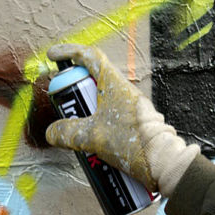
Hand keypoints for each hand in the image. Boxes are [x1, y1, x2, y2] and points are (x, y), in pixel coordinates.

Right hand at [46, 44, 199, 196]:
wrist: (162, 161)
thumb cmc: (132, 143)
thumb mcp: (93, 137)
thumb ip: (68, 133)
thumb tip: (52, 132)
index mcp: (114, 84)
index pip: (90, 57)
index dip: (69, 52)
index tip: (53, 56)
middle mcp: (124, 91)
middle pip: (93, 82)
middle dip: (75, 92)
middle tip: (65, 108)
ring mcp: (130, 107)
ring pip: (100, 102)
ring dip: (85, 113)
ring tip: (77, 134)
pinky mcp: (134, 123)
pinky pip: (110, 118)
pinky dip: (97, 126)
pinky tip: (92, 145)